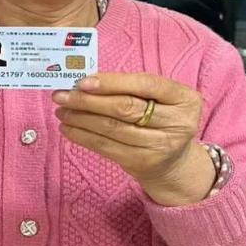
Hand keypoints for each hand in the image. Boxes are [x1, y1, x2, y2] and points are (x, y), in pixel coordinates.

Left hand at [52, 73, 214, 206]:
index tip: (82, 82)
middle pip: (126, 108)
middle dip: (89, 100)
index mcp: (183, 98)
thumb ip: (132, 87)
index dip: (112, 82)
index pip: (145, 84)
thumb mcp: (160, 98)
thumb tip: (86, 82)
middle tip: (62, 95)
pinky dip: (84, 137)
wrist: (175, 162)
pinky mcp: (143, 163)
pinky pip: (107, 147)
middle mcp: (177, 123)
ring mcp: (161, 146)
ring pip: (113, 128)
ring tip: (62, 111)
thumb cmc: (161, 118)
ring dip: (81, 119)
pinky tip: (69, 129)